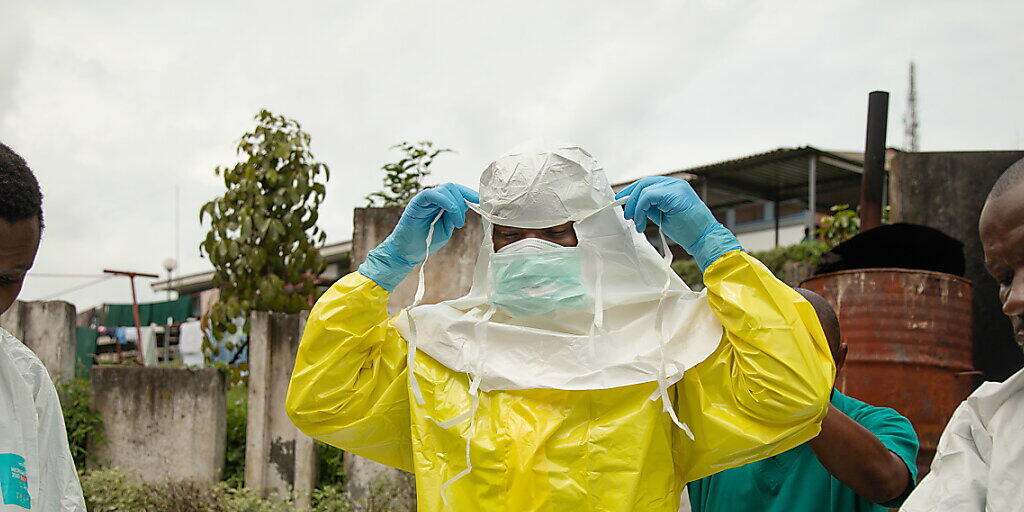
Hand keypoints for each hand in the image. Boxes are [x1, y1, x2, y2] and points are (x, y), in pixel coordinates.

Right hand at [358, 183, 478, 290]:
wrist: (408, 252)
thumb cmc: (425, 241)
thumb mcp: (446, 229)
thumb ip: (454, 217)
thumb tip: (465, 206)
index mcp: (441, 203)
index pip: (457, 191)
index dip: (470, 194)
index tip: (481, 202)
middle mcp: (433, 198)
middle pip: (453, 188)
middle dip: (463, 201)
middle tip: (461, 222)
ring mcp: (424, 199)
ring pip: (445, 189)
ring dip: (456, 205)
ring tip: (456, 223)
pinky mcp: (416, 203)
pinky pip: (431, 194)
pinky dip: (445, 201)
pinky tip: (451, 212)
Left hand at [615, 176, 740, 269]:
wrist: (704, 238)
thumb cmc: (688, 230)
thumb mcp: (664, 216)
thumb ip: (652, 208)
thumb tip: (634, 207)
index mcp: (673, 187)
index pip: (648, 183)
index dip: (632, 192)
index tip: (622, 202)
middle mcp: (675, 183)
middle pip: (644, 183)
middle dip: (629, 197)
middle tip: (625, 214)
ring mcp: (675, 186)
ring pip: (644, 189)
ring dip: (635, 207)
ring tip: (636, 223)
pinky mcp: (673, 193)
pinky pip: (648, 197)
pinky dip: (640, 211)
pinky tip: (641, 224)